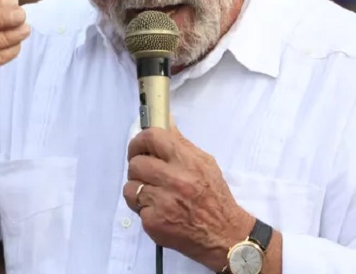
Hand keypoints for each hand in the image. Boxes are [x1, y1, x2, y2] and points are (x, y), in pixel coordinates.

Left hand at [123, 125, 253, 270]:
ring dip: (138, 190)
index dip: (139, 141)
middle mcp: (175, 180)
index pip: (152, 138)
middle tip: (146, 174)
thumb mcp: (205, 164)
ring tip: (153, 194)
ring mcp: (163, 202)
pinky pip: (135, 207)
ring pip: (130, 186)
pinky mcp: (154, 222)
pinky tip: (157, 211)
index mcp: (188, 162)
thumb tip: (165, 120)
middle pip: (136, 163)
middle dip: (137, 168)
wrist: (225, 235)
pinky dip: (143, 209)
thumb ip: (181, 143)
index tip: (139, 148)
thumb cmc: (215, 197)